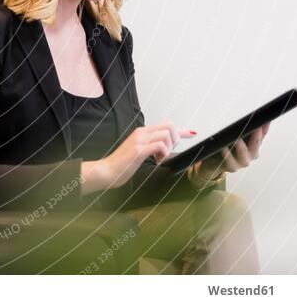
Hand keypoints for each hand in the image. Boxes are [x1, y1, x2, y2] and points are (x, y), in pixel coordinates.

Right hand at [81, 121, 196, 193]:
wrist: (105, 171)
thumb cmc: (120, 165)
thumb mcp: (137, 153)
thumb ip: (148, 148)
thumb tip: (161, 150)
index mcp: (141, 133)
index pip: (165, 125)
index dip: (180, 130)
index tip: (191, 134)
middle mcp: (141, 133)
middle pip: (169, 125)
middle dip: (175, 139)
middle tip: (167, 153)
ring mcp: (139, 141)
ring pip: (166, 134)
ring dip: (169, 148)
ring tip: (160, 158)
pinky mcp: (138, 150)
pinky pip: (159, 145)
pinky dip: (163, 153)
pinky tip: (157, 160)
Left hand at [193, 122, 270, 180]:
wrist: (215, 164)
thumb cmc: (227, 148)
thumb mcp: (238, 136)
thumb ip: (245, 127)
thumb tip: (251, 114)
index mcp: (255, 145)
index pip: (263, 134)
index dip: (265, 126)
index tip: (265, 119)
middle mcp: (252, 154)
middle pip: (256, 143)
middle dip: (255, 135)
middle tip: (254, 126)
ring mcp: (243, 162)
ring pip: (243, 152)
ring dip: (240, 144)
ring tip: (236, 137)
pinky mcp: (232, 167)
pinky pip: (229, 160)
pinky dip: (226, 153)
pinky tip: (223, 147)